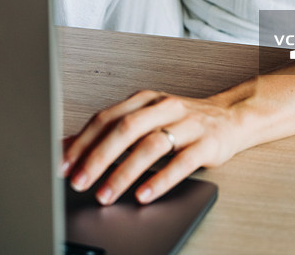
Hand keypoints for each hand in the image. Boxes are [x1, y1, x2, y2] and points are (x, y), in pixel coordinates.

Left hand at [61, 89, 242, 204]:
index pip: (107, 117)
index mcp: (146, 100)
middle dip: (98, 157)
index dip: (83, 142)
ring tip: (106, 194)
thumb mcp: (146, 119)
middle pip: (126, 129)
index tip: (63, 165)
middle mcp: (165, 107)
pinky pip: (181, 162)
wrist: (231, 117)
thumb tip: (67, 146)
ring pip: (151, 145)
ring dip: (124, 172)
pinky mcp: (207, 143)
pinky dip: (161, 180)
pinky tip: (144, 194)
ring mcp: (187, 124)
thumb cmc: (183, 121)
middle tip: (79, 182)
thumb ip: (111, 130)